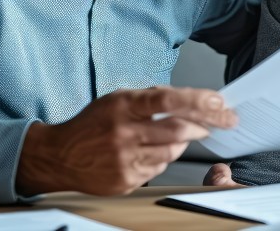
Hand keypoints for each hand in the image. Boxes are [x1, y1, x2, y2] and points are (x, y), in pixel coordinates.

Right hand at [16, 86, 237, 195]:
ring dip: (183, 142)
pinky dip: (164, 158)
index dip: (197, 100)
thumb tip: (187, 99)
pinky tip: (152, 151)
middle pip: (177, 129)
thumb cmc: (92, 124)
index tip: (219, 101)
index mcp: (124, 106)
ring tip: (176, 135)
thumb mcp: (117, 99)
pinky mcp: (126, 180)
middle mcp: (124, 132)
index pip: (167, 100)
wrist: (60, 156)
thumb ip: (150, 98)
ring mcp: (125, 159)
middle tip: (216, 122)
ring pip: (172, 151)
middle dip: (204, 125)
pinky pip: (159, 168)